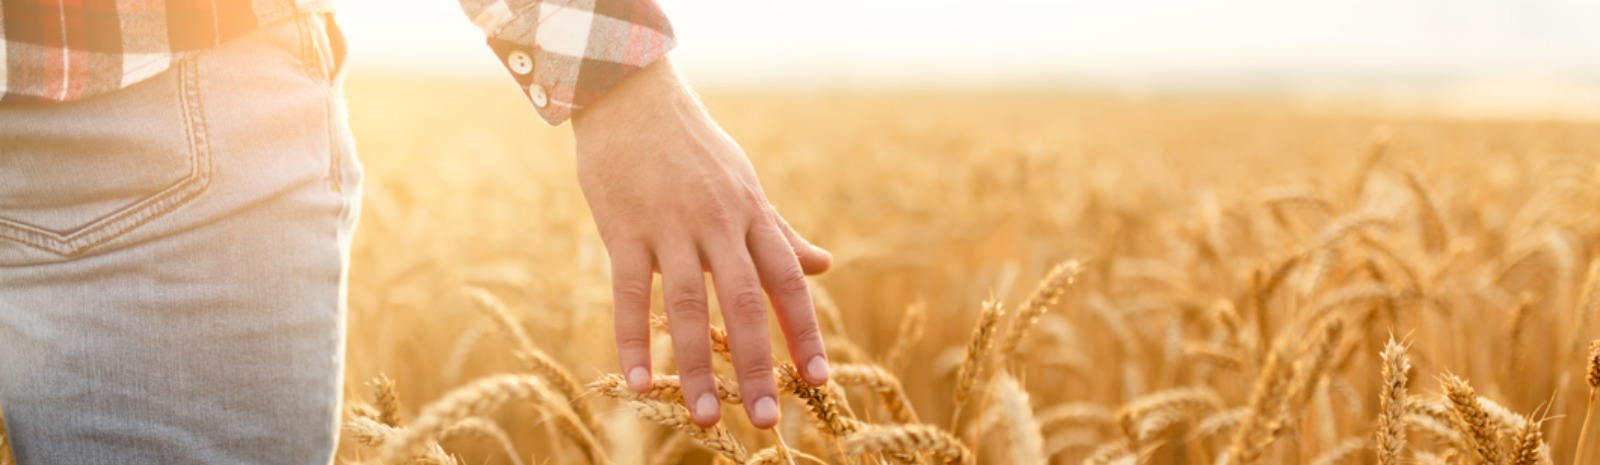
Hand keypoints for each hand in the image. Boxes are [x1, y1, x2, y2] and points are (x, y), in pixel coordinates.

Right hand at [572, 56, 832, 428]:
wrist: (632, 96)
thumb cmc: (693, 148)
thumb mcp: (744, 186)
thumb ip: (779, 232)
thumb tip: (826, 265)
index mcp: (751, 214)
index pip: (786, 281)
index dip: (804, 331)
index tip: (818, 379)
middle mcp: (716, 223)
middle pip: (743, 301)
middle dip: (757, 364)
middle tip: (768, 419)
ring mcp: (668, 225)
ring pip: (686, 305)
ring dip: (696, 366)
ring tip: (705, 418)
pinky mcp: (622, 227)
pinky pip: (628, 293)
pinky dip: (633, 340)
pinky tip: (642, 383)